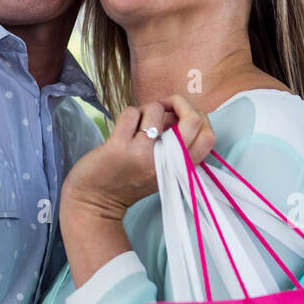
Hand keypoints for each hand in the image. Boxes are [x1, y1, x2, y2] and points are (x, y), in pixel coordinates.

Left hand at [61, 94, 216, 222]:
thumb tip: (178, 112)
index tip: (182, 115)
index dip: (199, 117)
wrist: (95, 201)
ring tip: (137, 125)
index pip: (208, 137)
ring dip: (146, 110)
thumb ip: (176, 146)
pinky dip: (127, 116)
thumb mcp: (163, 169)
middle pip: (192, 120)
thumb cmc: (130, 180)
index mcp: (179, 168)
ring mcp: (142, 154)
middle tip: (165, 106)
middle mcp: (166, 162)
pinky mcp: (119, 146)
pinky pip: (131, 112)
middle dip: (179, 102)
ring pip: (156, 110)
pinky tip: (123, 130)